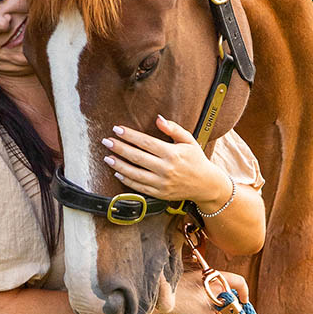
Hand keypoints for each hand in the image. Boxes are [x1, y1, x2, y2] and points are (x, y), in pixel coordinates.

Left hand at [101, 114, 231, 207]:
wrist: (206, 185)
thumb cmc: (196, 159)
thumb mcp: (189, 141)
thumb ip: (174, 128)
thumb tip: (158, 118)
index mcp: (172, 154)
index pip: (146, 143)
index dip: (129, 135)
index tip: (117, 129)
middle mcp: (166, 169)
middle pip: (137, 157)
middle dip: (119, 148)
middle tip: (106, 141)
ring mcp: (162, 183)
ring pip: (135, 174)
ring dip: (118, 165)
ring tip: (107, 157)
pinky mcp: (159, 194)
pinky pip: (139, 187)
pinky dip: (127, 180)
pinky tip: (117, 173)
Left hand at [154, 268, 249, 313]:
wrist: (156, 297)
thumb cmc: (180, 301)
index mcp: (215, 279)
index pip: (238, 281)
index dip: (244, 294)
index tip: (243, 306)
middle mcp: (209, 280)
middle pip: (227, 292)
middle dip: (230, 307)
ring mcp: (199, 284)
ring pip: (216, 297)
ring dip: (218, 310)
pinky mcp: (190, 291)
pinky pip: (205, 299)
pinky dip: (207, 309)